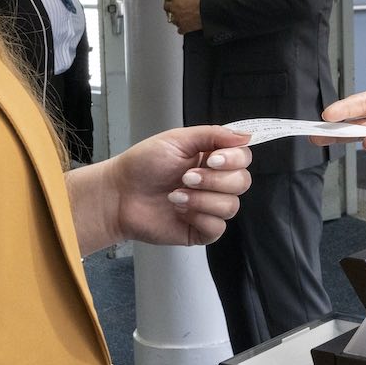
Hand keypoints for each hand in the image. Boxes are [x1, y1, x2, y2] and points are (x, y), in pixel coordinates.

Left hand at [96, 127, 251, 247]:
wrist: (119, 194)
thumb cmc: (143, 165)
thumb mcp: (178, 140)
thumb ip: (213, 134)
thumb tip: (246, 135)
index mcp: (212, 159)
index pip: (243, 158)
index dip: (233, 160)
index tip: (212, 159)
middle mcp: (215, 183)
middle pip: (242, 182)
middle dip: (214, 180)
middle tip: (186, 177)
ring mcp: (209, 207)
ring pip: (231, 206)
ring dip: (202, 199)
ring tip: (176, 195)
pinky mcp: (200, 230)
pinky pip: (218, 227)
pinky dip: (199, 217)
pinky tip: (180, 211)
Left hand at [162, 0, 202, 34]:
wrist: (209, 11)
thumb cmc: (203, 1)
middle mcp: (174, 8)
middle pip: (166, 7)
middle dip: (170, 7)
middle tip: (175, 7)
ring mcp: (177, 19)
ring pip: (171, 19)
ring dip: (176, 18)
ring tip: (182, 17)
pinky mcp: (183, 27)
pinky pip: (179, 29)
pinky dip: (182, 28)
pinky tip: (186, 26)